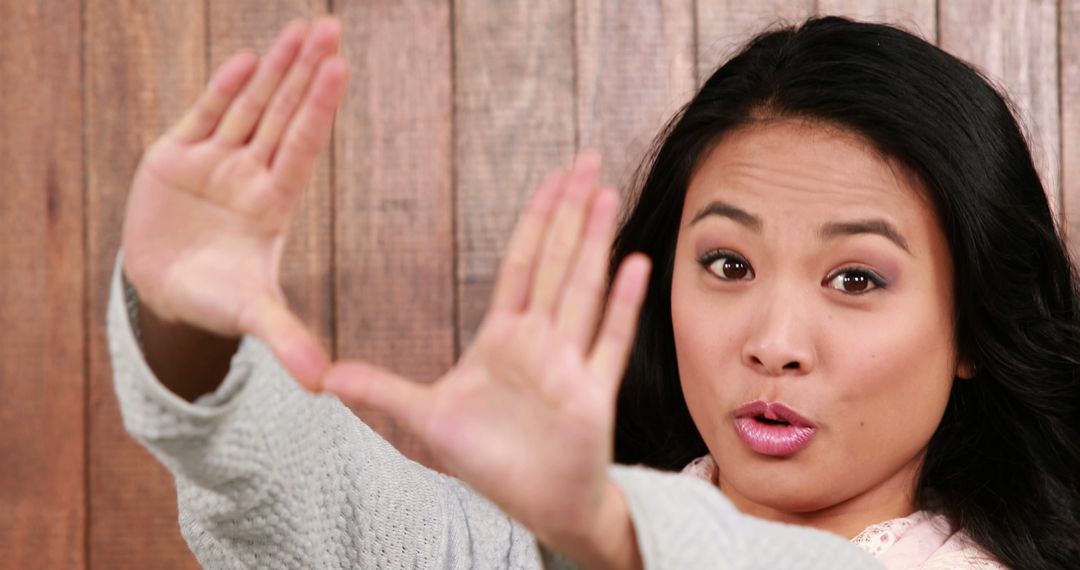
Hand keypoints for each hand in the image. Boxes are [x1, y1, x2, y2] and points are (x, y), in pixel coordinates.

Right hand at [121, 19, 347, 389]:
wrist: (164, 291)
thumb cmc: (216, 298)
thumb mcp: (251, 316)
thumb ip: (285, 340)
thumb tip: (322, 386)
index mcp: (274, 203)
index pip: (301, 147)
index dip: (318, 110)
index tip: (339, 71)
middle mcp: (251, 174)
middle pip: (284, 115)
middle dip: (306, 73)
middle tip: (332, 28)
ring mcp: (216, 161)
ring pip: (249, 106)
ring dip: (274, 70)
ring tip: (302, 29)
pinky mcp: (176, 156)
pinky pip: (204, 116)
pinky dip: (222, 90)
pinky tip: (248, 61)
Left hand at [323, 154, 650, 567]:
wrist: (538, 503)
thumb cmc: (490, 459)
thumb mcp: (426, 418)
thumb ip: (381, 391)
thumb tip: (324, 378)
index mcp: (504, 337)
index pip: (522, 264)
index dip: (536, 220)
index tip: (551, 180)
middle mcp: (540, 340)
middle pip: (557, 261)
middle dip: (571, 211)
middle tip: (586, 161)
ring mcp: (569, 362)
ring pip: (583, 289)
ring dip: (595, 242)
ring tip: (607, 195)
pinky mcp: (592, 393)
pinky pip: (609, 341)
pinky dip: (622, 305)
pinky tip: (635, 265)